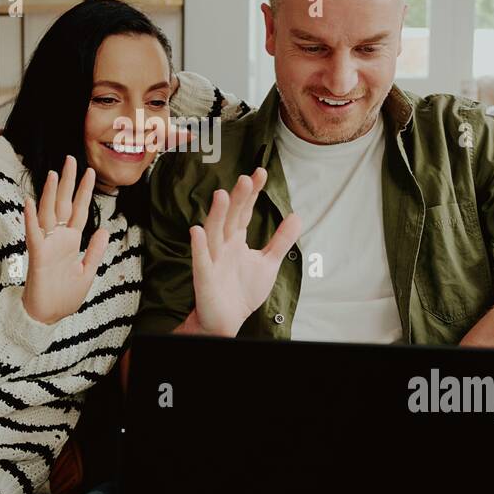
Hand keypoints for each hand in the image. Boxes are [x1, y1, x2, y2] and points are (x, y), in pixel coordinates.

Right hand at [21, 155, 109, 324]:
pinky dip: (31, 218)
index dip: (84, 191)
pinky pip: (33, 234)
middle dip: (68, 182)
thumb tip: (104, 230)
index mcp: (71, 241)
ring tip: (53, 173)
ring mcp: (47, 245)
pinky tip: (29, 202)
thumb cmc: (64, 297)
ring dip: (49, 193)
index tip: (90, 171)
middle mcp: (58, 239)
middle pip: (63, 204)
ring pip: (48, 213)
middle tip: (71, 159)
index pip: (79, 210)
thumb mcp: (87, 272)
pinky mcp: (37, 256)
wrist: (47, 317)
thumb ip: (95, 251)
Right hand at [188, 167, 301, 335]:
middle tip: (246, 179)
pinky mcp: (204, 278)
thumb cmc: (243, 291)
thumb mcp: (268, 263)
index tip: (260, 173)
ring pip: (213, 234)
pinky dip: (199, 247)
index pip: (244, 211)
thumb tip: (296, 215)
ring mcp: (212, 260)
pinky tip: (197, 231)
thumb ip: (281, 240)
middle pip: (230, 218)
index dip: (252, 194)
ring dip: (217, 215)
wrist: (226, 320)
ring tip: (222, 195)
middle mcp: (223, 246)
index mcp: (236, 240)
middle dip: (238, 199)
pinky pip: (200, 260)